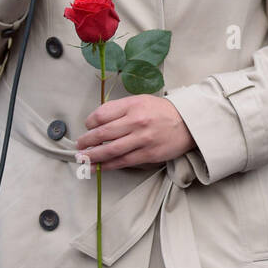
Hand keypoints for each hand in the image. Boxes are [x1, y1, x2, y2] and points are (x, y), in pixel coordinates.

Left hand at [75, 95, 195, 169]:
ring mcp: (142, 139)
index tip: (87, 127)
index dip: (90, 122)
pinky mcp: (148, 154)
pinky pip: (122, 161)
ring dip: (92, 156)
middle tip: (78, 146)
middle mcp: (137, 121)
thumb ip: (121, 109)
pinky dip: (107, 165)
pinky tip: (98, 167)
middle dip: (86, 141)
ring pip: (110, 150)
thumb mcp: (142, 101)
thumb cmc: (163, 112)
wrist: (189, 123)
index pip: (102, 114)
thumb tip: (97, 121)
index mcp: (133, 105)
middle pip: (103, 133)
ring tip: (82, 158)